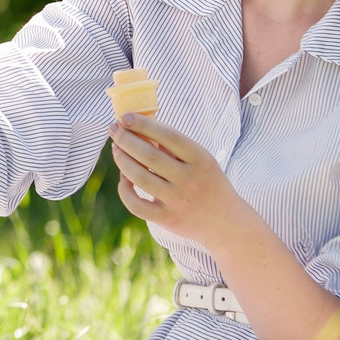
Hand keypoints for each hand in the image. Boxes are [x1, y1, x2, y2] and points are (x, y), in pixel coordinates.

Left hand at [110, 117, 242, 246]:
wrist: (225, 222)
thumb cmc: (208, 183)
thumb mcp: (201, 160)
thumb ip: (174, 147)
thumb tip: (140, 128)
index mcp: (200, 159)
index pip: (168, 136)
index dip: (144, 124)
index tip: (125, 117)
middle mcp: (189, 179)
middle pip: (149, 155)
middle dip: (125, 139)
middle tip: (114, 129)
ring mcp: (178, 201)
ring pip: (139, 177)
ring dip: (122, 160)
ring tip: (116, 149)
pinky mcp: (167, 219)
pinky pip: (136, 205)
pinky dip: (124, 190)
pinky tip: (123, 179)